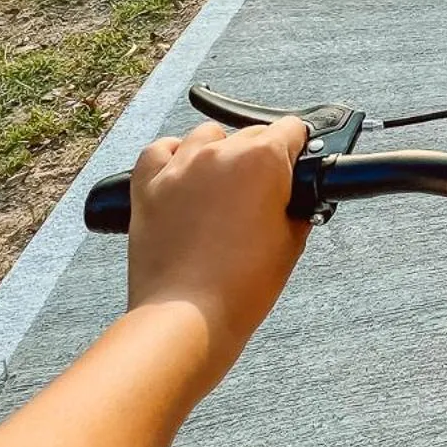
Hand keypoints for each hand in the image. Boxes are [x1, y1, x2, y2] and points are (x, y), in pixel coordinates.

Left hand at [127, 116, 311, 378]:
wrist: (188, 317)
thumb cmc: (243, 286)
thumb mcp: (291, 243)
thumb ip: (296, 208)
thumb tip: (294, 197)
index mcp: (263, 160)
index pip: (291, 129)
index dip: (298, 148)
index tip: (295, 164)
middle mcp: (221, 152)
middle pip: (250, 133)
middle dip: (260, 157)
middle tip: (261, 195)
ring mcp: (180, 166)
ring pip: (205, 136)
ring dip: (218, 153)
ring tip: (221, 186)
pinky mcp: (148, 185)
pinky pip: (159, 151)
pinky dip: (172, 156)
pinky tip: (182, 175)